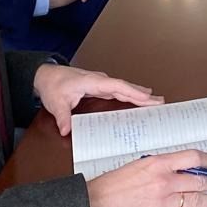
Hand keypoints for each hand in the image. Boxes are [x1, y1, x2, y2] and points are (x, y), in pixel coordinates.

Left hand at [34, 64, 163, 135]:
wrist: (46, 76)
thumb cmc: (52, 85)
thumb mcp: (56, 102)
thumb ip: (62, 116)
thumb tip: (67, 130)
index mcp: (92, 82)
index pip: (117, 86)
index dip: (133, 92)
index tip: (147, 97)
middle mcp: (100, 81)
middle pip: (125, 86)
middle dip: (143, 94)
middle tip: (160, 102)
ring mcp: (101, 83)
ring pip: (124, 87)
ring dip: (139, 93)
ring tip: (156, 100)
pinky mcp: (99, 86)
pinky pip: (119, 89)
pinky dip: (131, 93)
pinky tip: (139, 97)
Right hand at [86, 148, 206, 206]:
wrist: (94, 206)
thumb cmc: (110, 185)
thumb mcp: (137, 165)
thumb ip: (160, 166)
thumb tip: (180, 169)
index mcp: (157, 163)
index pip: (192, 157)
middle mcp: (163, 181)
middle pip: (199, 180)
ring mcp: (162, 202)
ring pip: (196, 200)